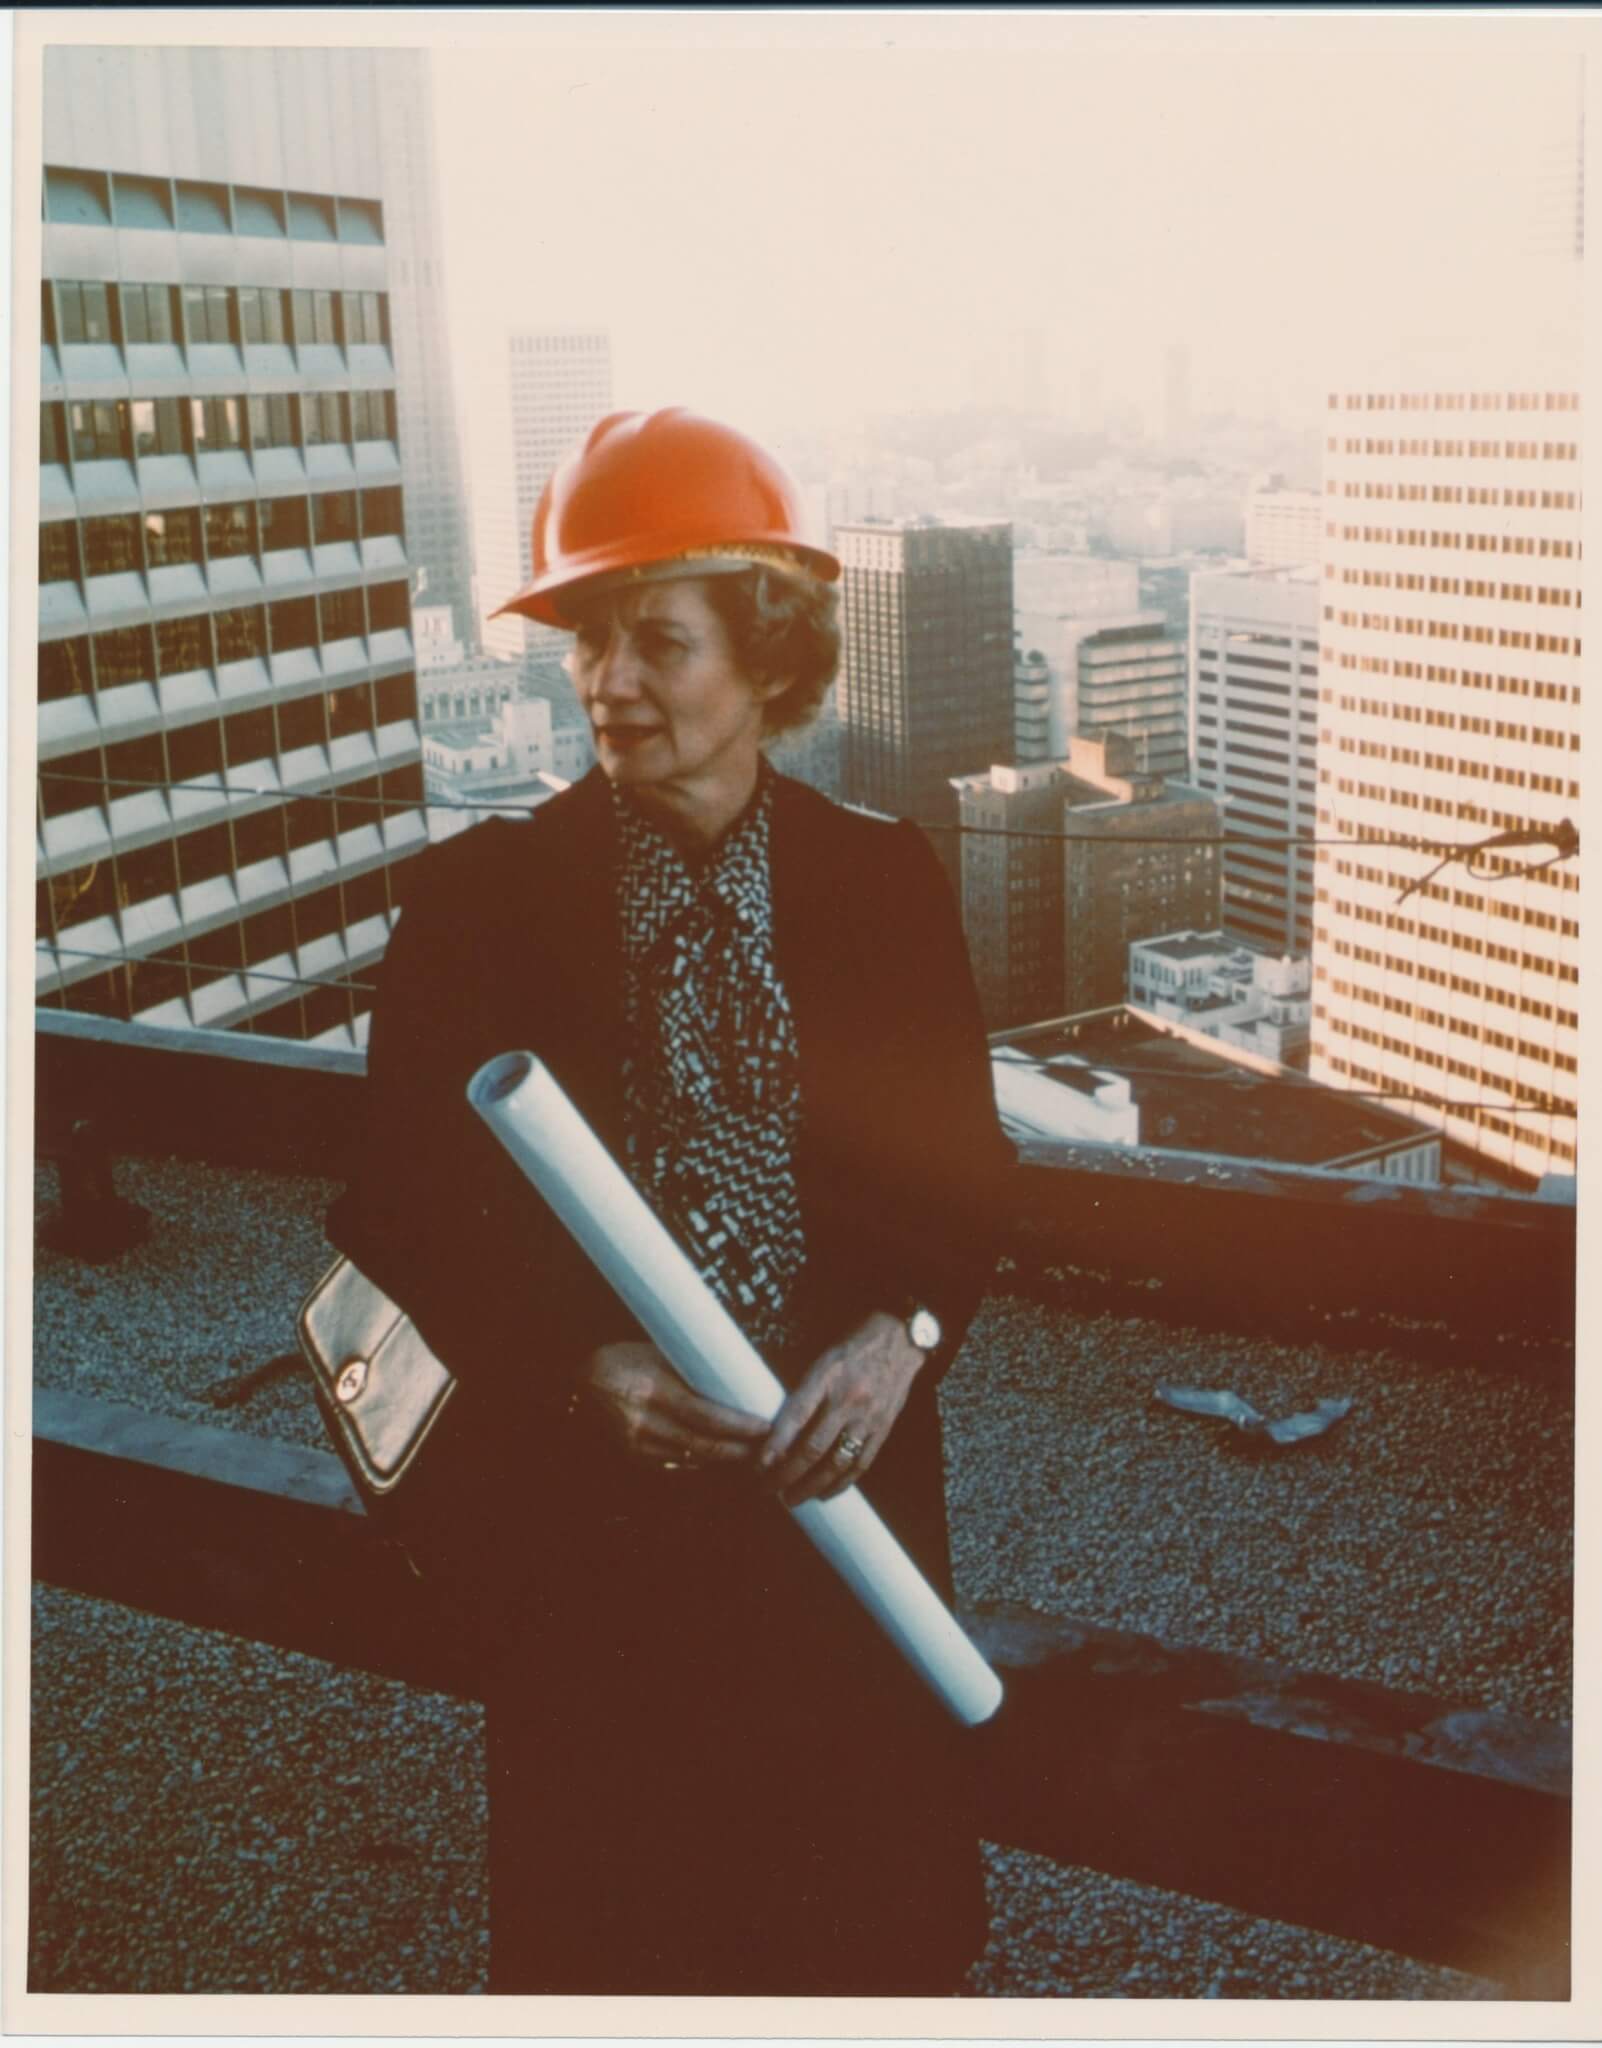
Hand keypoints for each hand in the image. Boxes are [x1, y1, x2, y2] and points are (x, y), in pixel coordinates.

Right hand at [580, 1342, 768, 1472]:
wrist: (576, 1386)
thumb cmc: (620, 1361)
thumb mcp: (654, 1355)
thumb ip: (688, 1372)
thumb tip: (731, 1381)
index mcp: (652, 1389)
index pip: (705, 1415)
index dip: (738, 1425)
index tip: (764, 1426)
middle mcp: (644, 1421)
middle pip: (703, 1444)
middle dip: (739, 1448)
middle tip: (767, 1446)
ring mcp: (638, 1444)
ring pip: (692, 1458)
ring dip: (724, 1459)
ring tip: (752, 1453)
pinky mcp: (634, 1457)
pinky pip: (676, 1465)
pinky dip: (700, 1462)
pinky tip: (719, 1458)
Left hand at [758, 1311, 926, 1507]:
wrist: (900, 1338)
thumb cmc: (854, 1346)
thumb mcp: (822, 1358)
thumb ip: (804, 1391)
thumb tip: (777, 1428)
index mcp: (827, 1376)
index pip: (796, 1416)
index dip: (775, 1445)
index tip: (758, 1465)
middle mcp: (848, 1398)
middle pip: (813, 1447)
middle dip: (787, 1474)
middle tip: (768, 1489)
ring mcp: (868, 1417)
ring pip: (836, 1463)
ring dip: (811, 1486)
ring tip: (792, 1498)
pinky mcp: (884, 1428)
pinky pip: (860, 1463)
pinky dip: (841, 1483)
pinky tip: (824, 1493)